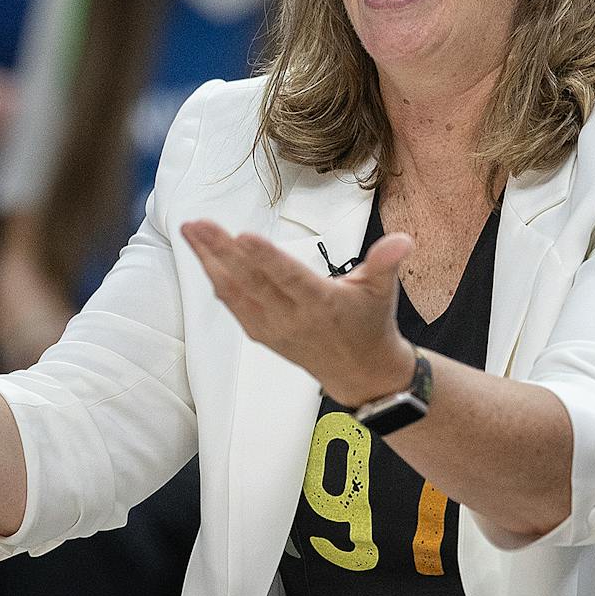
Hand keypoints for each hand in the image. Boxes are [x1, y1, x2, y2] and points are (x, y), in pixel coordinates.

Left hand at [179, 219, 415, 406]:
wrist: (360, 371)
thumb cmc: (369, 322)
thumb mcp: (382, 291)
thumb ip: (387, 262)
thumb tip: (403, 240)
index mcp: (322, 304)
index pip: (289, 278)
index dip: (266, 258)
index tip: (243, 236)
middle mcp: (293, 318)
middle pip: (251, 281)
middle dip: (221, 251)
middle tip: (198, 224)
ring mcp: (273, 328)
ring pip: (234, 293)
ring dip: (209, 262)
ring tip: (191, 232)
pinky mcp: (262, 334)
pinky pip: (233, 306)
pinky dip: (216, 281)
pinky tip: (203, 258)